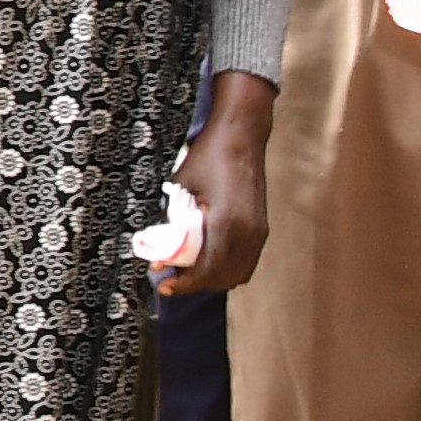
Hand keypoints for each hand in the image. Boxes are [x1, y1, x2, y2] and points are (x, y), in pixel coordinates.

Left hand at [163, 71, 276, 296]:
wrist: (241, 136)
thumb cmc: (208, 156)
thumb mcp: (181, 188)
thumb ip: (173, 221)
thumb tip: (158, 249)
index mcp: (227, 222)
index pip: (207, 270)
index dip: (185, 283)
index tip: (164, 284)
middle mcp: (248, 232)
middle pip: (222, 278)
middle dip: (195, 283)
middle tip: (170, 275)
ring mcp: (259, 232)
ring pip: (237, 274)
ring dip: (212, 278)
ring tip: (186, 268)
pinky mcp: (262, 229)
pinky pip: (246, 262)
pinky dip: (226, 268)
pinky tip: (206, 259)